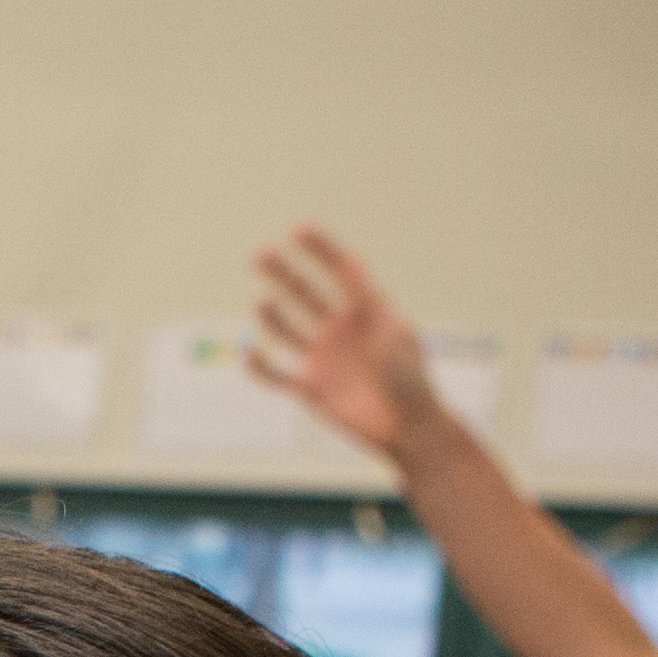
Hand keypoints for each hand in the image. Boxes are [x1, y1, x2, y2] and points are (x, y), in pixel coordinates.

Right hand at [247, 226, 442, 459]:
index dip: (320, 249)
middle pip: (304, 293)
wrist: (407, 428)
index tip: (299, 228)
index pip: (339, 271)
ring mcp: (322, 358)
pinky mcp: (309, 388)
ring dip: (270, 316)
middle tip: (259, 254)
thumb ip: (366, 297)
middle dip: (282, 273)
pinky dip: (259, 366)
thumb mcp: (391, 332)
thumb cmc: (410, 379)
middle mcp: (339, 329)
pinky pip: (276, 374)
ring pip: (286, 330)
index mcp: (365, 311)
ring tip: (260, 303)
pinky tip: (247, 352)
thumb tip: (351, 261)